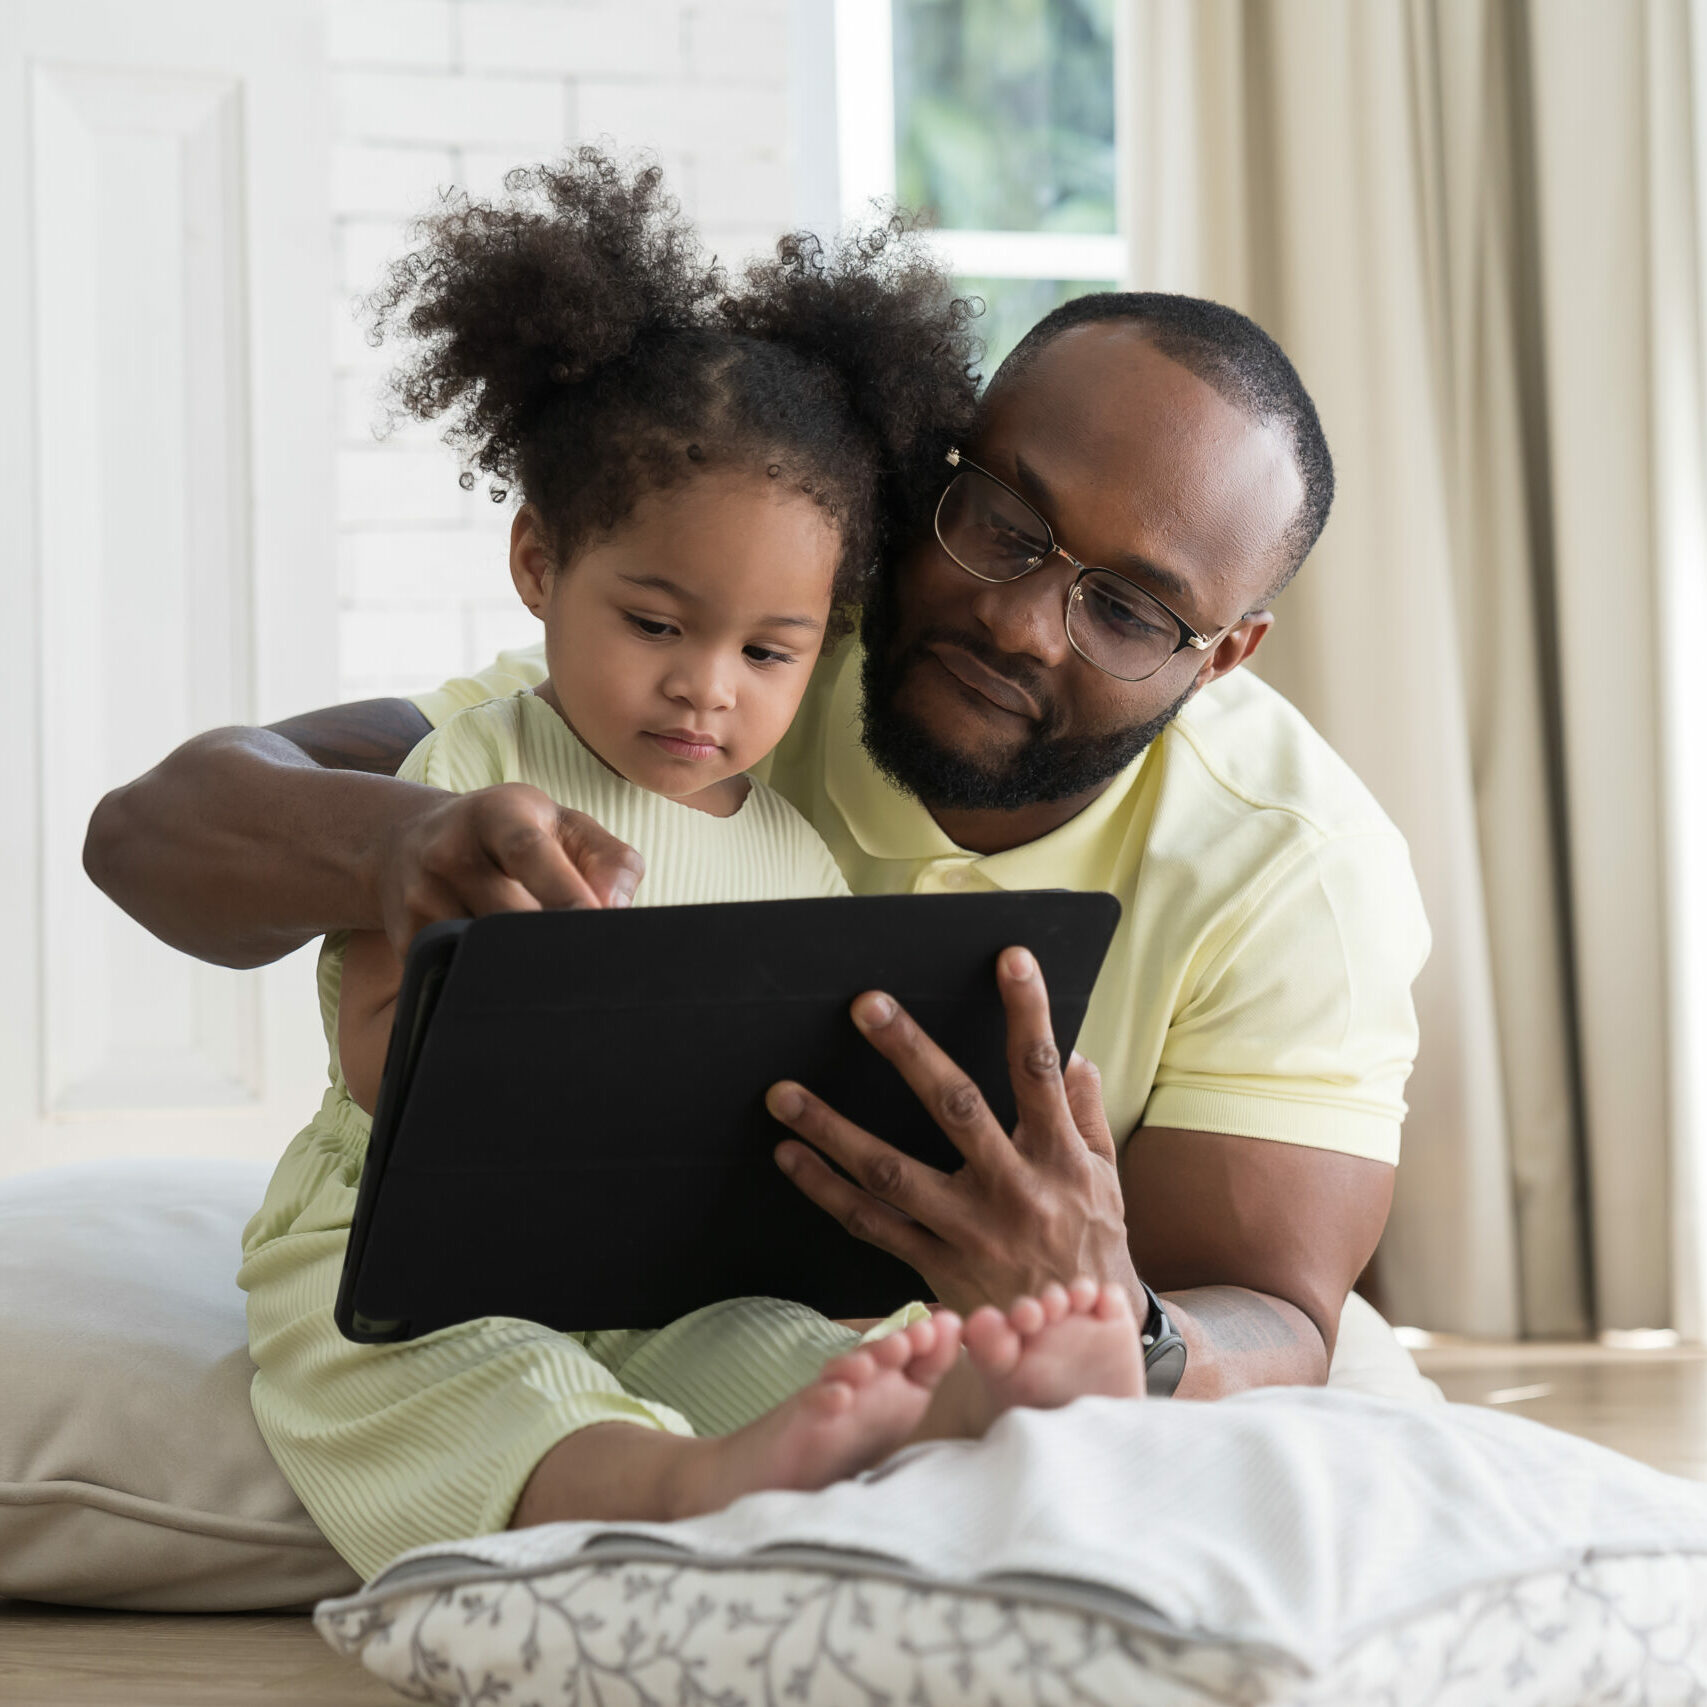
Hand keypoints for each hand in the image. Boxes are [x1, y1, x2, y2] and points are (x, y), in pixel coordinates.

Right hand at [375, 782, 643, 954]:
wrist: (406, 842)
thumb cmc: (508, 836)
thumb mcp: (562, 825)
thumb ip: (608, 859)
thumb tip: (616, 909)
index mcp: (495, 816)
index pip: (529, 853)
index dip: (565, 891)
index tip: (597, 923)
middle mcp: (449, 854)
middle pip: (510, 918)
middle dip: (554, 943)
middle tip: (588, 960)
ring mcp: (420, 902)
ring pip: (488, 955)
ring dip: (526, 969)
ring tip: (551, 965)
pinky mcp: (407, 943)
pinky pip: (462, 976)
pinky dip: (495, 983)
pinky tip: (510, 975)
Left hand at [766, 947, 1140, 1317]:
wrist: (1077, 1344)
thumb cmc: (1093, 1249)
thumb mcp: (1108, 1180)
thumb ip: (1086, 1116)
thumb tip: (1074, 1055)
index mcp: (1060, 1157)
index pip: (1041, 1071)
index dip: (1029, 1011)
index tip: (1011, 957)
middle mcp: (1012, 1188)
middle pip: (954, 1108)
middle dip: (909, 1052)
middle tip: (866, 1005)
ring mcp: (967, 1229)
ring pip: (891, 1171)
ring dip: (832, 1129)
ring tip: (783, 1093)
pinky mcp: (934, 1266)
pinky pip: (870, 1225)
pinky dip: (826, 1190)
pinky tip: (790, 1157)